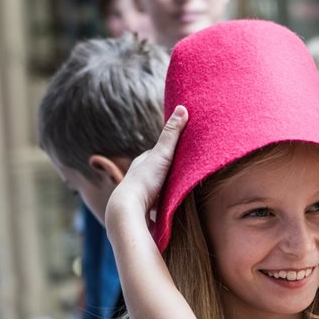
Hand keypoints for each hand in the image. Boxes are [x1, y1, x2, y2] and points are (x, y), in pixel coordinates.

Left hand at [105, 106, 187, 230]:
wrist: (129, 212)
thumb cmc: (145, 181)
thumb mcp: (162, 154)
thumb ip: (172, 134)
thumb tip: (182, 107)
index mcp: (141, 162)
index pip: (158, 153)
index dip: (172, 151)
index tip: (186, 150)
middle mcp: (138, 178)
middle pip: (159, 172)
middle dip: (171, 172)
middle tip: (189, 172)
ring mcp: (141, 196)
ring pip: (159, 190)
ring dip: (169, 191)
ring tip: (185, 192)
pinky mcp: (145, 212)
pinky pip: (159, 207)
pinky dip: (167, 206)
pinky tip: (175, 210)